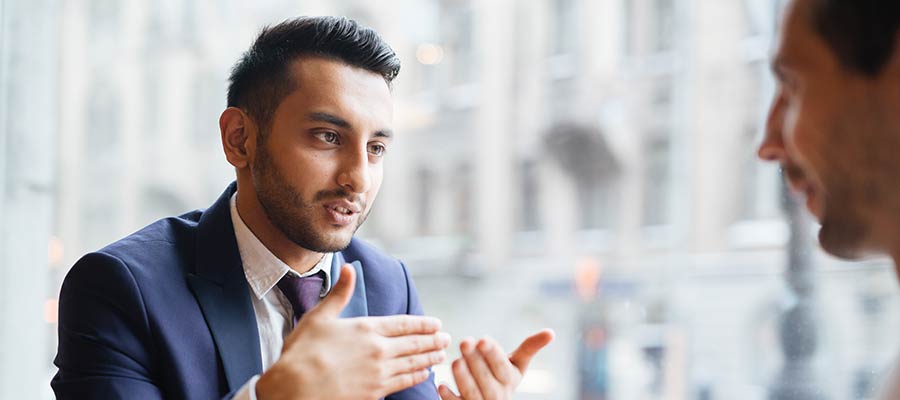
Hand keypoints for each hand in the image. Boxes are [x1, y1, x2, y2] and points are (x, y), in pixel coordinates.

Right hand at [256, 264, 450, 399]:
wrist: (295, 388)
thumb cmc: (302, 352)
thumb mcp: (320, 316)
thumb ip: (340, 293)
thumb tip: (349, 268)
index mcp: (367, 328)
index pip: (405, 324)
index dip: (424, 324)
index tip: (437, 324)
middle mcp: (378, 349)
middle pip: (414, 343)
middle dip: (433, 341)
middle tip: (447, 339)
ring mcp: (379, 372)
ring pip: (413, 363)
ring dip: (430, 358)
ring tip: (441, 355)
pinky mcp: (375, 392)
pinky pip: (404, 382)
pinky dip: (417, 377)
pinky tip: (424, 374)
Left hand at [438, 330, 553, 399]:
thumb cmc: (502, 377)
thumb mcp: (516, 364)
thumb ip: (530, 347)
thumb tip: (551, 332)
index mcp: (510, 380)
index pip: (502, 367)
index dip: (493, 354)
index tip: (482, 338)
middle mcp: (498, 396)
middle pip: (487, 382)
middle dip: (476, 362)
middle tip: (464, 341)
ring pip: (473, 394)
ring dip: (463, 379)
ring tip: (455, 361)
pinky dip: (450, 398)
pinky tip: (441, 385)